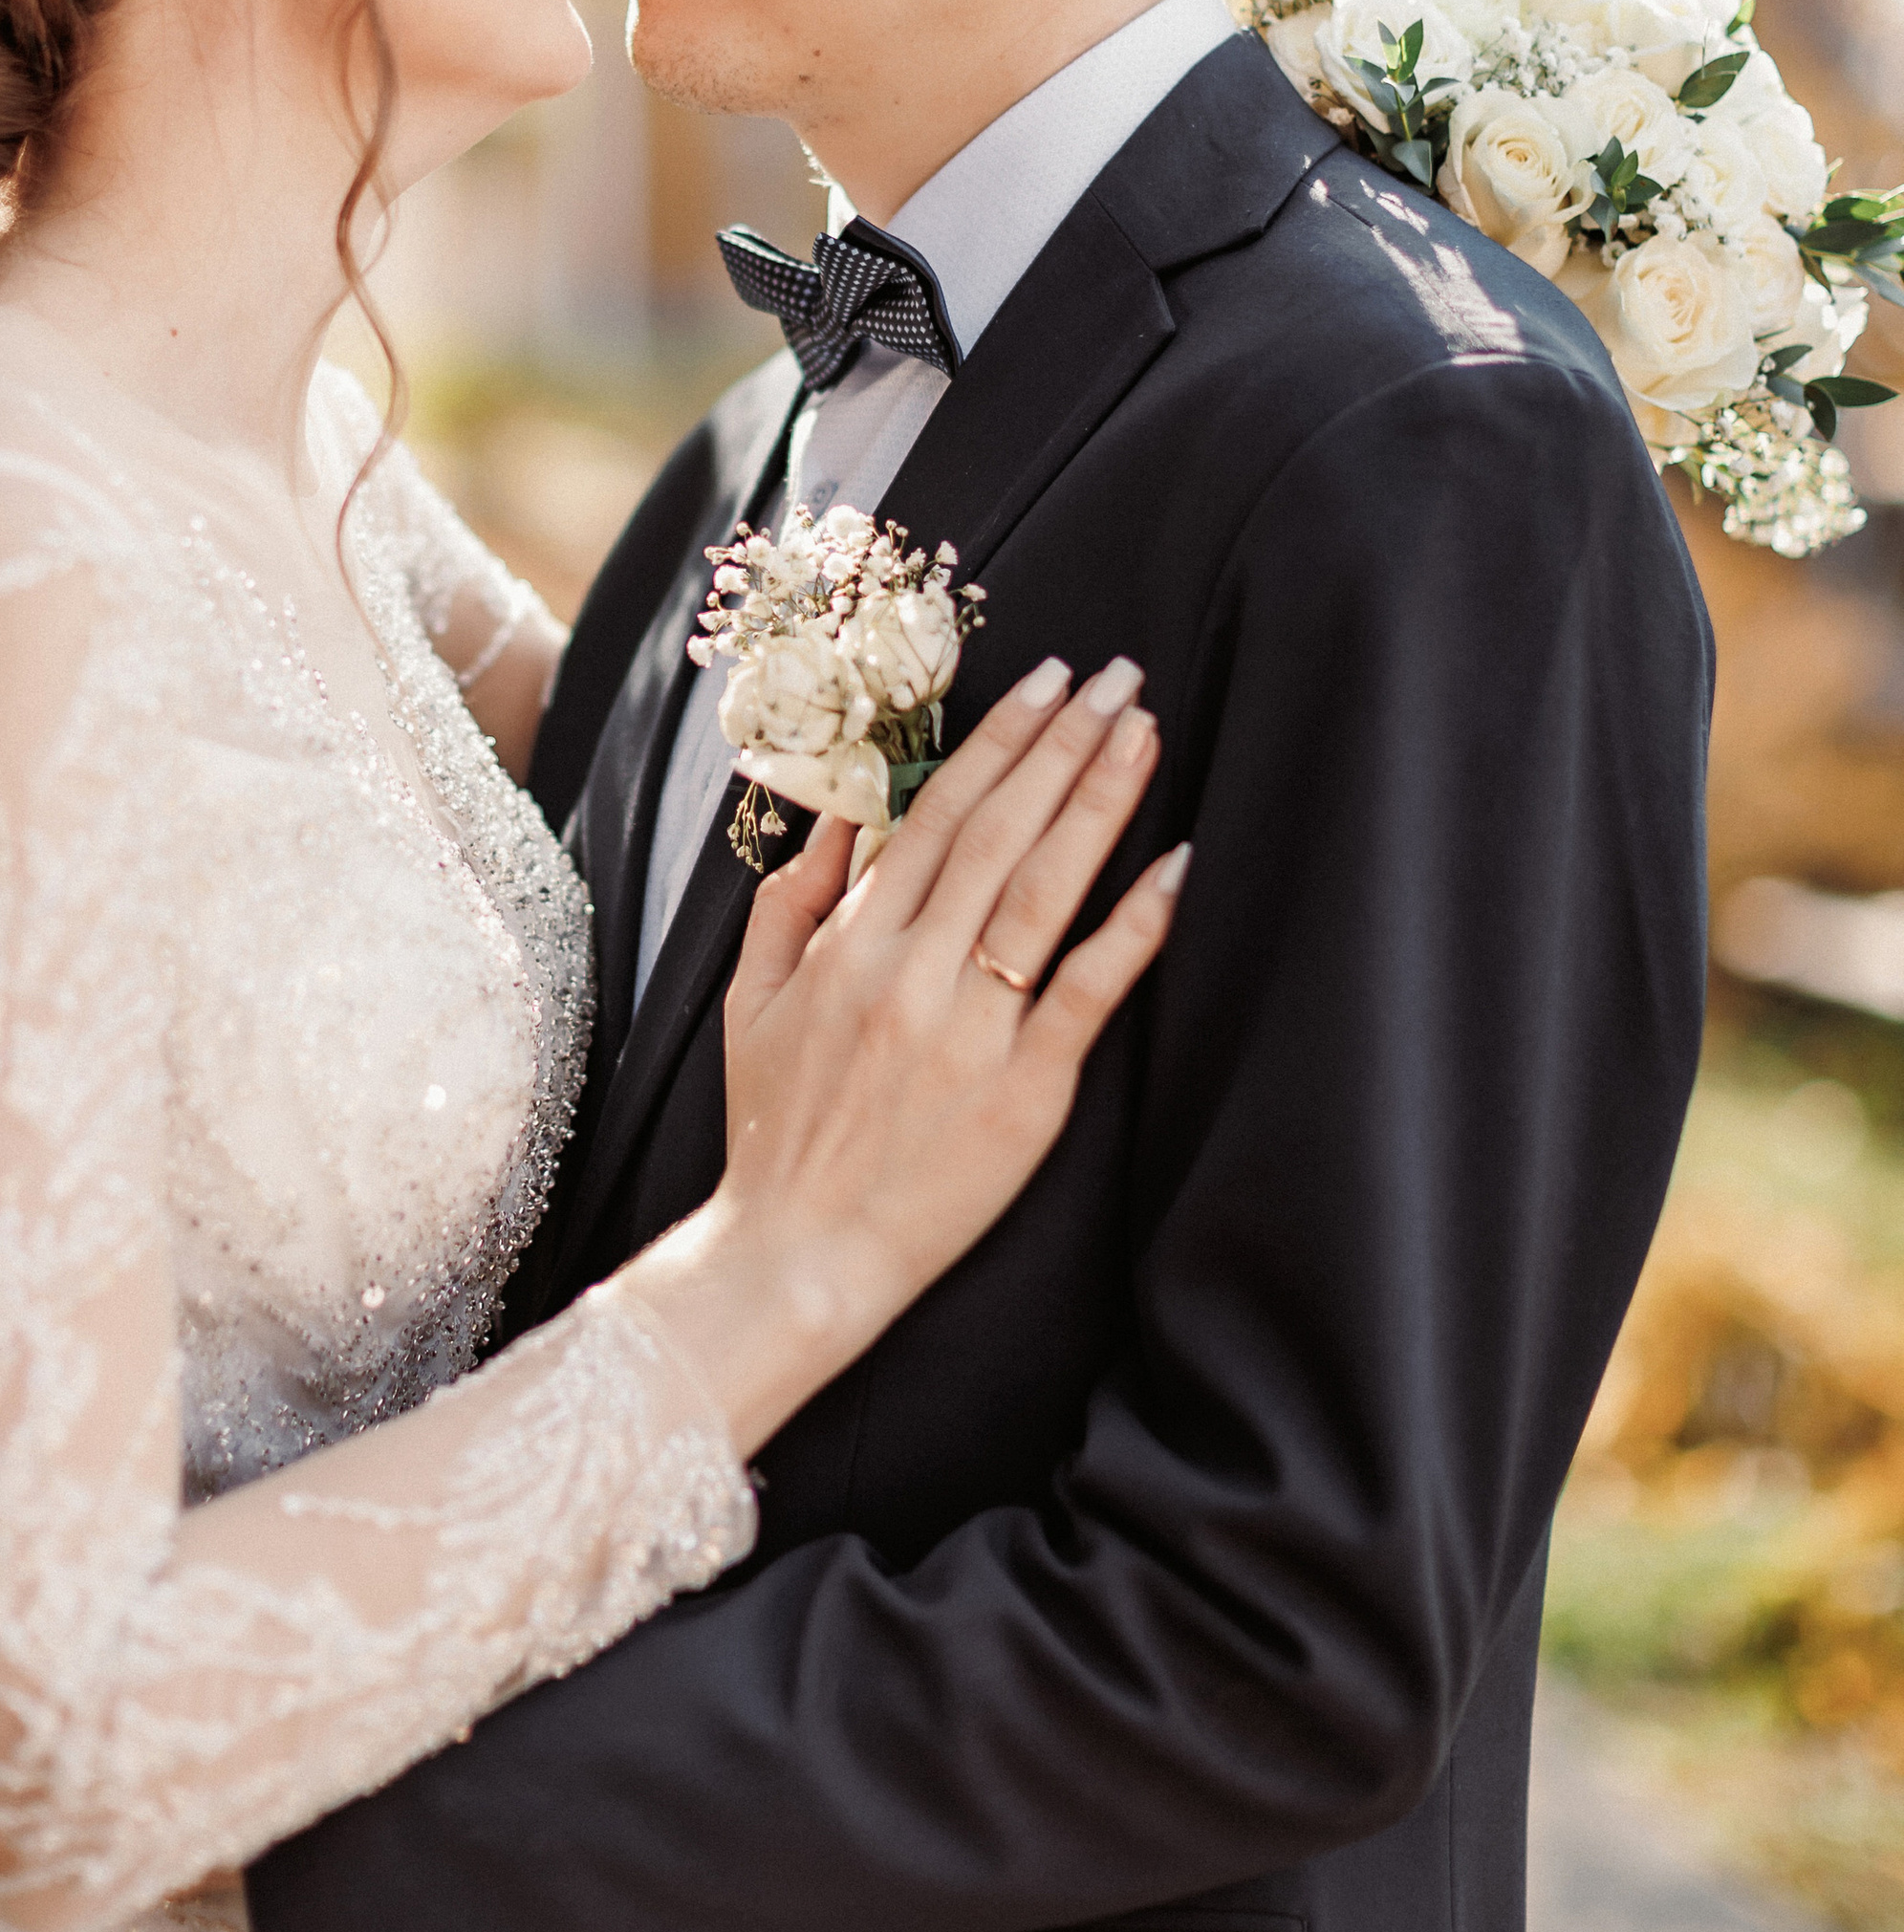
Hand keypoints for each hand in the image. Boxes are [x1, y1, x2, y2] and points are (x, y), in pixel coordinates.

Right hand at [624, 659, 1180, 1455]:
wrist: (796, 1255)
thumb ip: (793, 900)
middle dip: (1064, 743)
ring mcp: (972, 1030)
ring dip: (1099, 800)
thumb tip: (836, 814)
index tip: (1047, 683)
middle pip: (1001, 831)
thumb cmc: (774, 1130)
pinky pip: (1088, 990)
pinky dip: (1135, 924)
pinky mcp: (1025, 1092)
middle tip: (1119, 676)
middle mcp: (912, 972)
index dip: (998, 740)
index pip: (936, 813)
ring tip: (1144, 731)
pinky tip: (1177, 865)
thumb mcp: (753, 1000)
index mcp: (851, 943)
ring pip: (1046, 888)